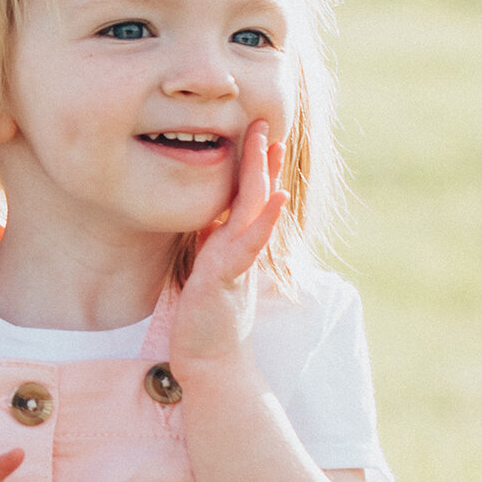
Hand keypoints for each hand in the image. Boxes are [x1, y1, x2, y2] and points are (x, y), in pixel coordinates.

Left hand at [168, 119, 284, 368]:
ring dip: (262, 175)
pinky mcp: (227, 277)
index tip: (259, 133)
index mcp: (233, 243)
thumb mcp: (206, 268)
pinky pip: (248, 244)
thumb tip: (207, 216)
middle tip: (265, 122)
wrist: (207, 360)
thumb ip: (209, 242)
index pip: (247, 197)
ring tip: (270, 143)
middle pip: (255, 195)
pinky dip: (265, 220)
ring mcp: (237, 261)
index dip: (255, 167)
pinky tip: (276, 197)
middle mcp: (240, 248)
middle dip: (261, 159)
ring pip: (253, 211)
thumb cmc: (205, 318)